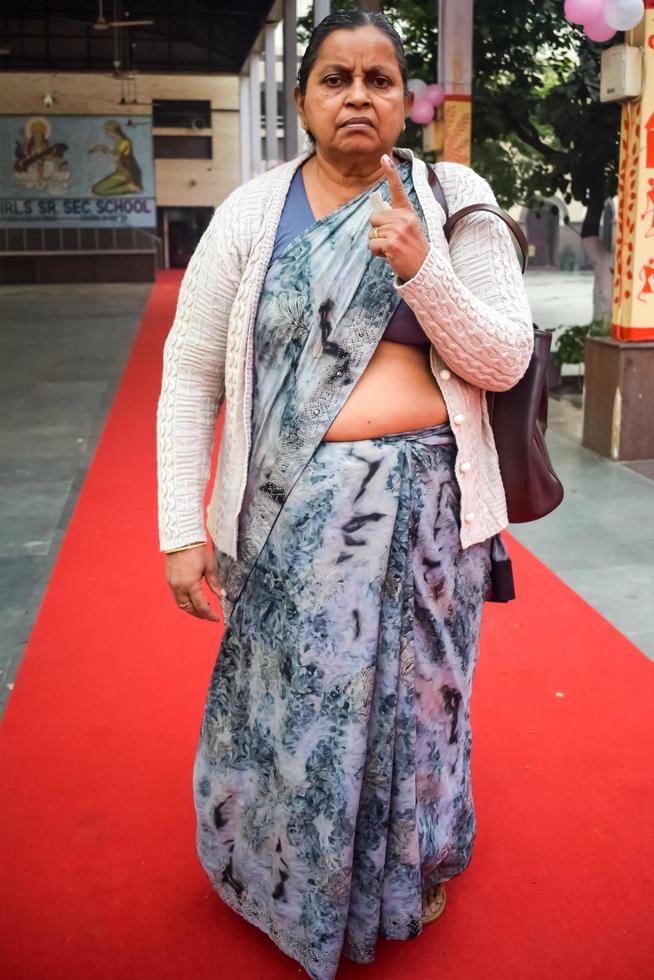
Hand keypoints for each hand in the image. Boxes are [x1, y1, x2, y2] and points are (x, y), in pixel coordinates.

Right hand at [165, 545, 221, 622]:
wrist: (181, 538)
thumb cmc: (196, 550)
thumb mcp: (209, 567)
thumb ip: (214, 583)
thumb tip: (221, 594)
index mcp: (190, 584)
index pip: (200, 606)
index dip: (209, 614)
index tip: (216, 618)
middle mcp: (179, 587)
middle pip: (189, 608)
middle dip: (200, 614)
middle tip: (210, 616)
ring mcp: (172, 584)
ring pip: (181, 604)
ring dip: (191, 609)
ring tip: (202, 610)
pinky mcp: (169, 580)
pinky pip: (176, 597)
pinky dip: (185, 601)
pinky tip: (193, 599)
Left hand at [368, 153, 430, 281]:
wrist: (424, 270)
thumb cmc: (413, 250)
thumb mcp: (408, 229)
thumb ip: (394, 220)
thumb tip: (376, 214)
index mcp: (408, 213)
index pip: (398, 190)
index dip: (391, 173)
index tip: (384, 157)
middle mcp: (404, 218)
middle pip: (375, 217)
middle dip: (378, 231)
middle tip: (392, 241)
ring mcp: (398, 230)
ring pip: (372, 232)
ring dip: (377, 243)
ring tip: (392, 249)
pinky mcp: (392, 243)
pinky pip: (372, 244)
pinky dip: (376, 252)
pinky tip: (389, 256)